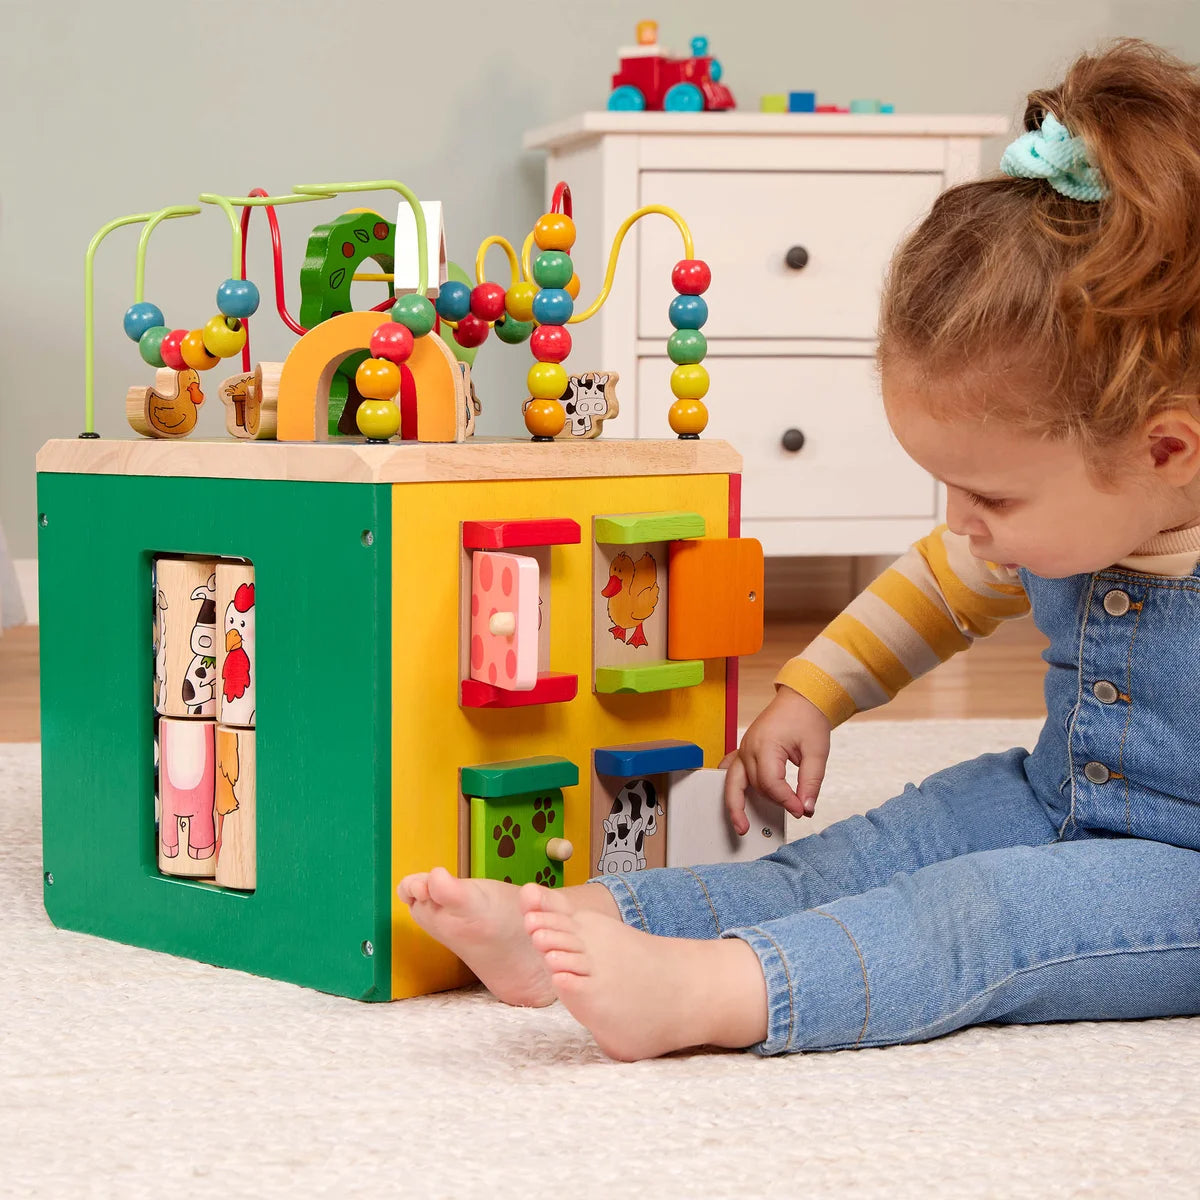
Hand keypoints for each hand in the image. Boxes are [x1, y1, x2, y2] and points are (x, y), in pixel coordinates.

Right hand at [721, 687, 830, 835]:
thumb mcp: (817, 752)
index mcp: (765, 746)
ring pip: (735, 782)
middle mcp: (748, 748)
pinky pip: (730, 770)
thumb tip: (807, 808)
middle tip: (795, 811)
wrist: (801, 698)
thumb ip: (811, 783)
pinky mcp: (745, 749)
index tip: (802, 809)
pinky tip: (733, 800)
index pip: (771, 784)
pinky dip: (731, 786)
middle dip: (775, 802)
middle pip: (755, 786)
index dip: (786, 801)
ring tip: (742, 826)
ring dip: (738, 804)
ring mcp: (743, 748)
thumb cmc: (808, 718)